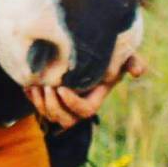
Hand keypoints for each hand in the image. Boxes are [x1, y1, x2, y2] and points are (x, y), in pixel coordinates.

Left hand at [26, 54, 145, 128]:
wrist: (85, 46)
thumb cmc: (107, 51)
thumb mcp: (121, 53)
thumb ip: (132, 60)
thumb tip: (139, 72)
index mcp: (95, 97)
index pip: (86, 111)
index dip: (73, 104)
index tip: (62, 87)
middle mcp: (79, 104)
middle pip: (67, 120)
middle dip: (54, 107)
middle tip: (47, 87)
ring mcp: (64, 102)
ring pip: (52, 117)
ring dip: (41, 105)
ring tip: (36, 86)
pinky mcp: (51, 96)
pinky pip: (39, 107)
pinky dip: (32, 98)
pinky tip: (27, 85)